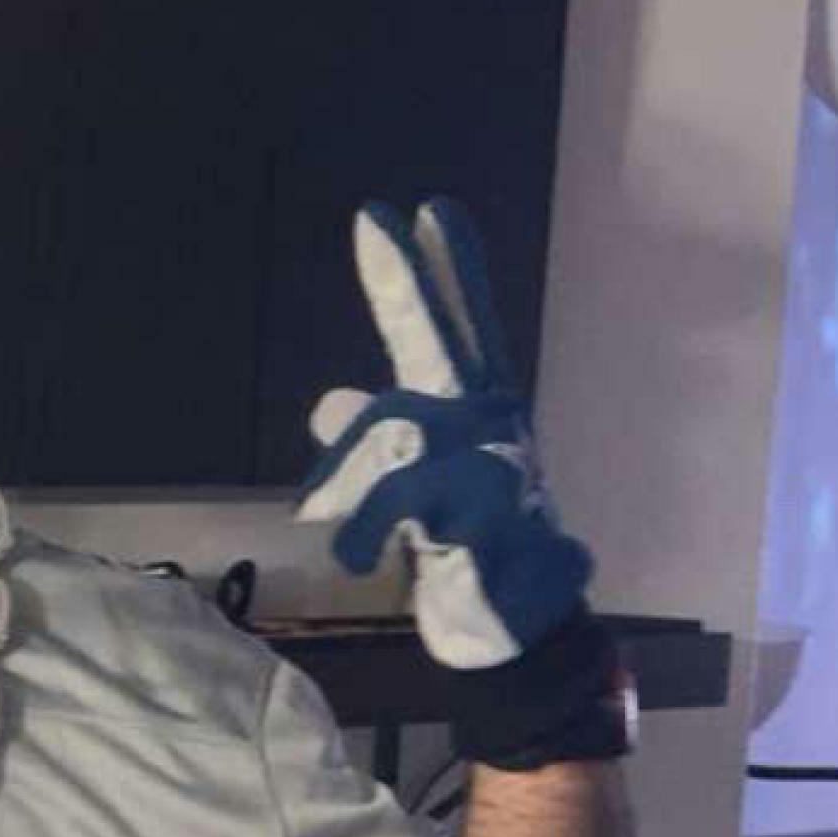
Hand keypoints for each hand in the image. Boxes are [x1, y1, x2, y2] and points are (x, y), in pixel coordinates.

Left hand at [294, 196, 593, 672]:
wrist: (516, 625)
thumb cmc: (467, 550)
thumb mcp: (413, 488)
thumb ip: (379, 439)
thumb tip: (328, 400)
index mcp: (480, 409)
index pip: (465, 325)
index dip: (450, 270)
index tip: (427, 211)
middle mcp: (491, 422)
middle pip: (441, 343)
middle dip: (406, 284)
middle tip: (375, 218)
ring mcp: (490, 464)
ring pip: (390, 435)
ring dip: (344, 476)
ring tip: (321, 511)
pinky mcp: (476, 515)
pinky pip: (390, 502)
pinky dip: (361, 528)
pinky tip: (360, 556)